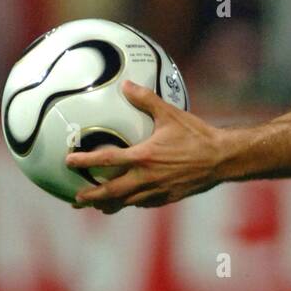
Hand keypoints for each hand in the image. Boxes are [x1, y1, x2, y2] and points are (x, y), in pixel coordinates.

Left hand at [66, 80, 224, 212]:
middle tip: (76, 199)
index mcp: (143, 157)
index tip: (68, 161)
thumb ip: (146, 100)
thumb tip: (126, 84)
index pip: (106, 160)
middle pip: (111, 192)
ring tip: (98, 206)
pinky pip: (145, 203)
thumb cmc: (197, 135)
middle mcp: (147, 178)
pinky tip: (129, 201)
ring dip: (109, 205)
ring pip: (127, 202)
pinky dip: (133, 203)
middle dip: (91, 197)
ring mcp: (157, 191)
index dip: (84, 161)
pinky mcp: (169, 198)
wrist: (222, 158)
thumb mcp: (170, 114)